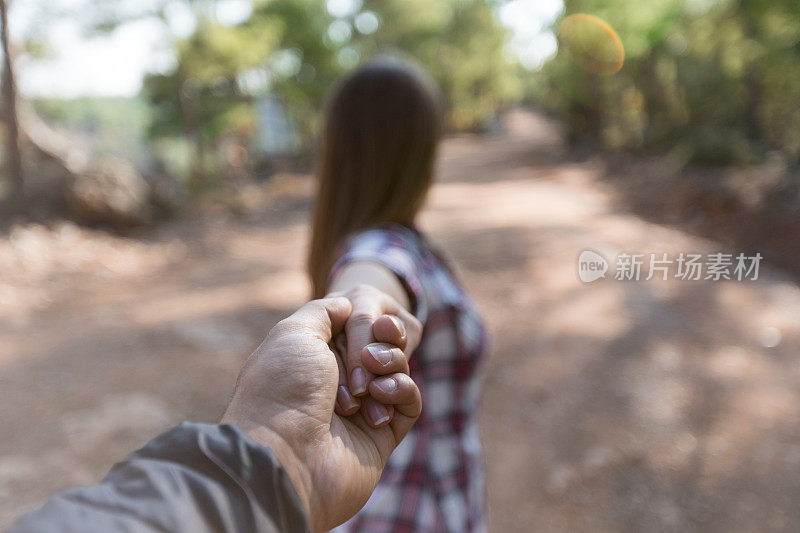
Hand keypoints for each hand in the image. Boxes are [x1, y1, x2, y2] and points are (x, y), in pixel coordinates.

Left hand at [221, 297, 421, 531]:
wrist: (287, 455)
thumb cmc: (285, 389)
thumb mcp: (295, 332)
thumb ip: (324, 311)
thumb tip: (346, 305)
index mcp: (312, 356)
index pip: (355, 324)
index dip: (365, 320)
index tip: (369, 318)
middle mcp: (335, 381)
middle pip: (380, 343)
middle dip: (378, 342)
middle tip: (366, 357)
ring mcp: (360, 409)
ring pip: (398, 368)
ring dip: (389, 363)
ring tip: (369, 384)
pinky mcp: (382, 435)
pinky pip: (409, 401)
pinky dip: (401, 389)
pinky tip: (381, 396)